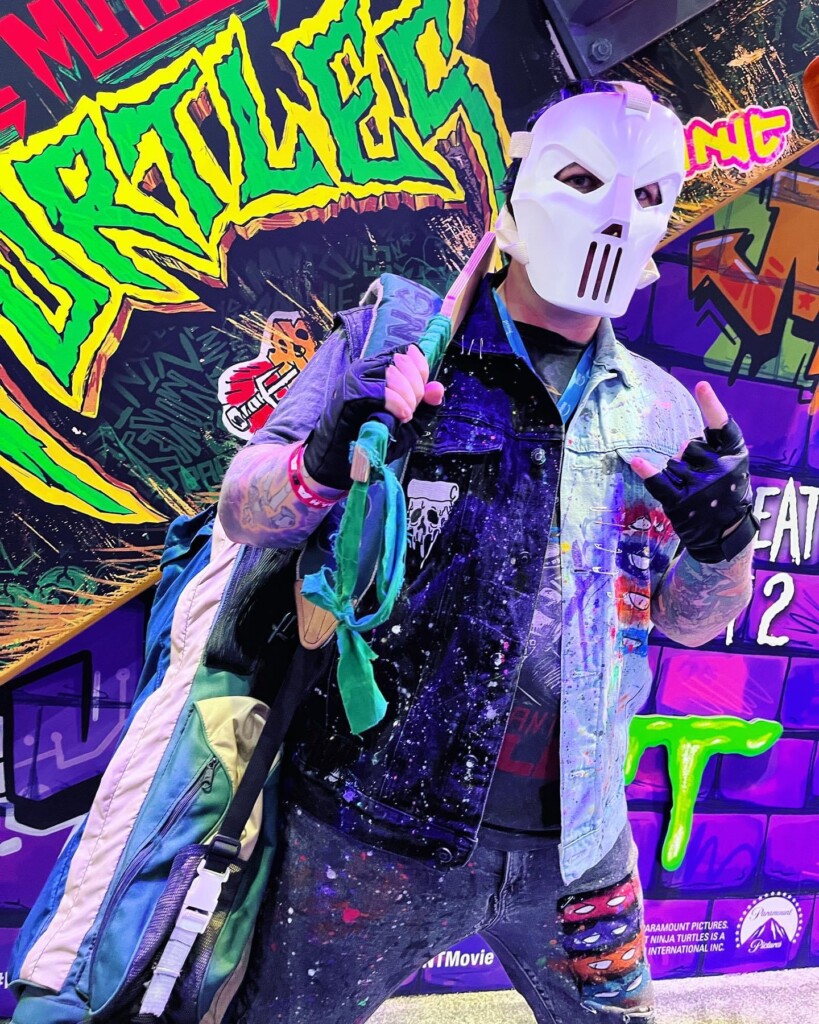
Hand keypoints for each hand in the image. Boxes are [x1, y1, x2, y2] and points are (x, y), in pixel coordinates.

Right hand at [303, 344, 444, 490]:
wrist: (341, 460)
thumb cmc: (372, 440)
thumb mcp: (408, 424)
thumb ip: (425, 406)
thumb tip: (438, 388)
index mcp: (380, 370)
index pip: (407, 352)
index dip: (421, 369)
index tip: (422, 394)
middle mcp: (367, 368)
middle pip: (402, 360)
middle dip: (416, 386)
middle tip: (413, 409)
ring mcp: (356, 379)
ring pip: (392, 373)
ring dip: (407, 396)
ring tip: (406, 416)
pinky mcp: (349, 394)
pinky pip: (380, 391)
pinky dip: (396, 404)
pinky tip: (400, 417)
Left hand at [628, 382, 757, 562]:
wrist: (727, 535)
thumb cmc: (729, 494)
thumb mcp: (735, 468)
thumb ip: (716, 450)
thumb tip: (683, 443)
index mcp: (735, 456)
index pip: (723, 426)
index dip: (712, 405)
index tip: (702, 385)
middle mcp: (720, 469)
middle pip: (688, 445)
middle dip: (689, 457)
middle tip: (703, 479)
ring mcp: (700, 487)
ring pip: (673, 462)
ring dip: (677, 473)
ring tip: (694, 492)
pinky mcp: (681, 503)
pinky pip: (659, 481)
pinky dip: (646, 471)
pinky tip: (635, 461)